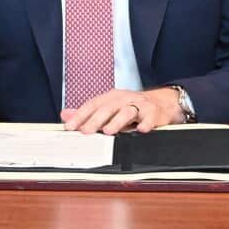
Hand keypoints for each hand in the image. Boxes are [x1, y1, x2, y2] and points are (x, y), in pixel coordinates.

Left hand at [60, 87, 183, 134]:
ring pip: (127, 111)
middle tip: (86, 131)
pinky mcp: (154, 113)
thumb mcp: (110, 107)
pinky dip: (145, 124)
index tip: (70, 126)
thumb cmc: (133, 107)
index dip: (81, 115)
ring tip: (108, 131)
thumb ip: (88, 113)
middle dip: (95, 120)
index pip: (93, 104)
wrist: (162, 102)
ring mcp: (140, 105)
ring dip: (117, 121)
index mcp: (111, 97)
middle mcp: (124, 99)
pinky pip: (149, 118)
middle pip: (108, 107)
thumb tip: (65, 115)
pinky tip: (140, 130)